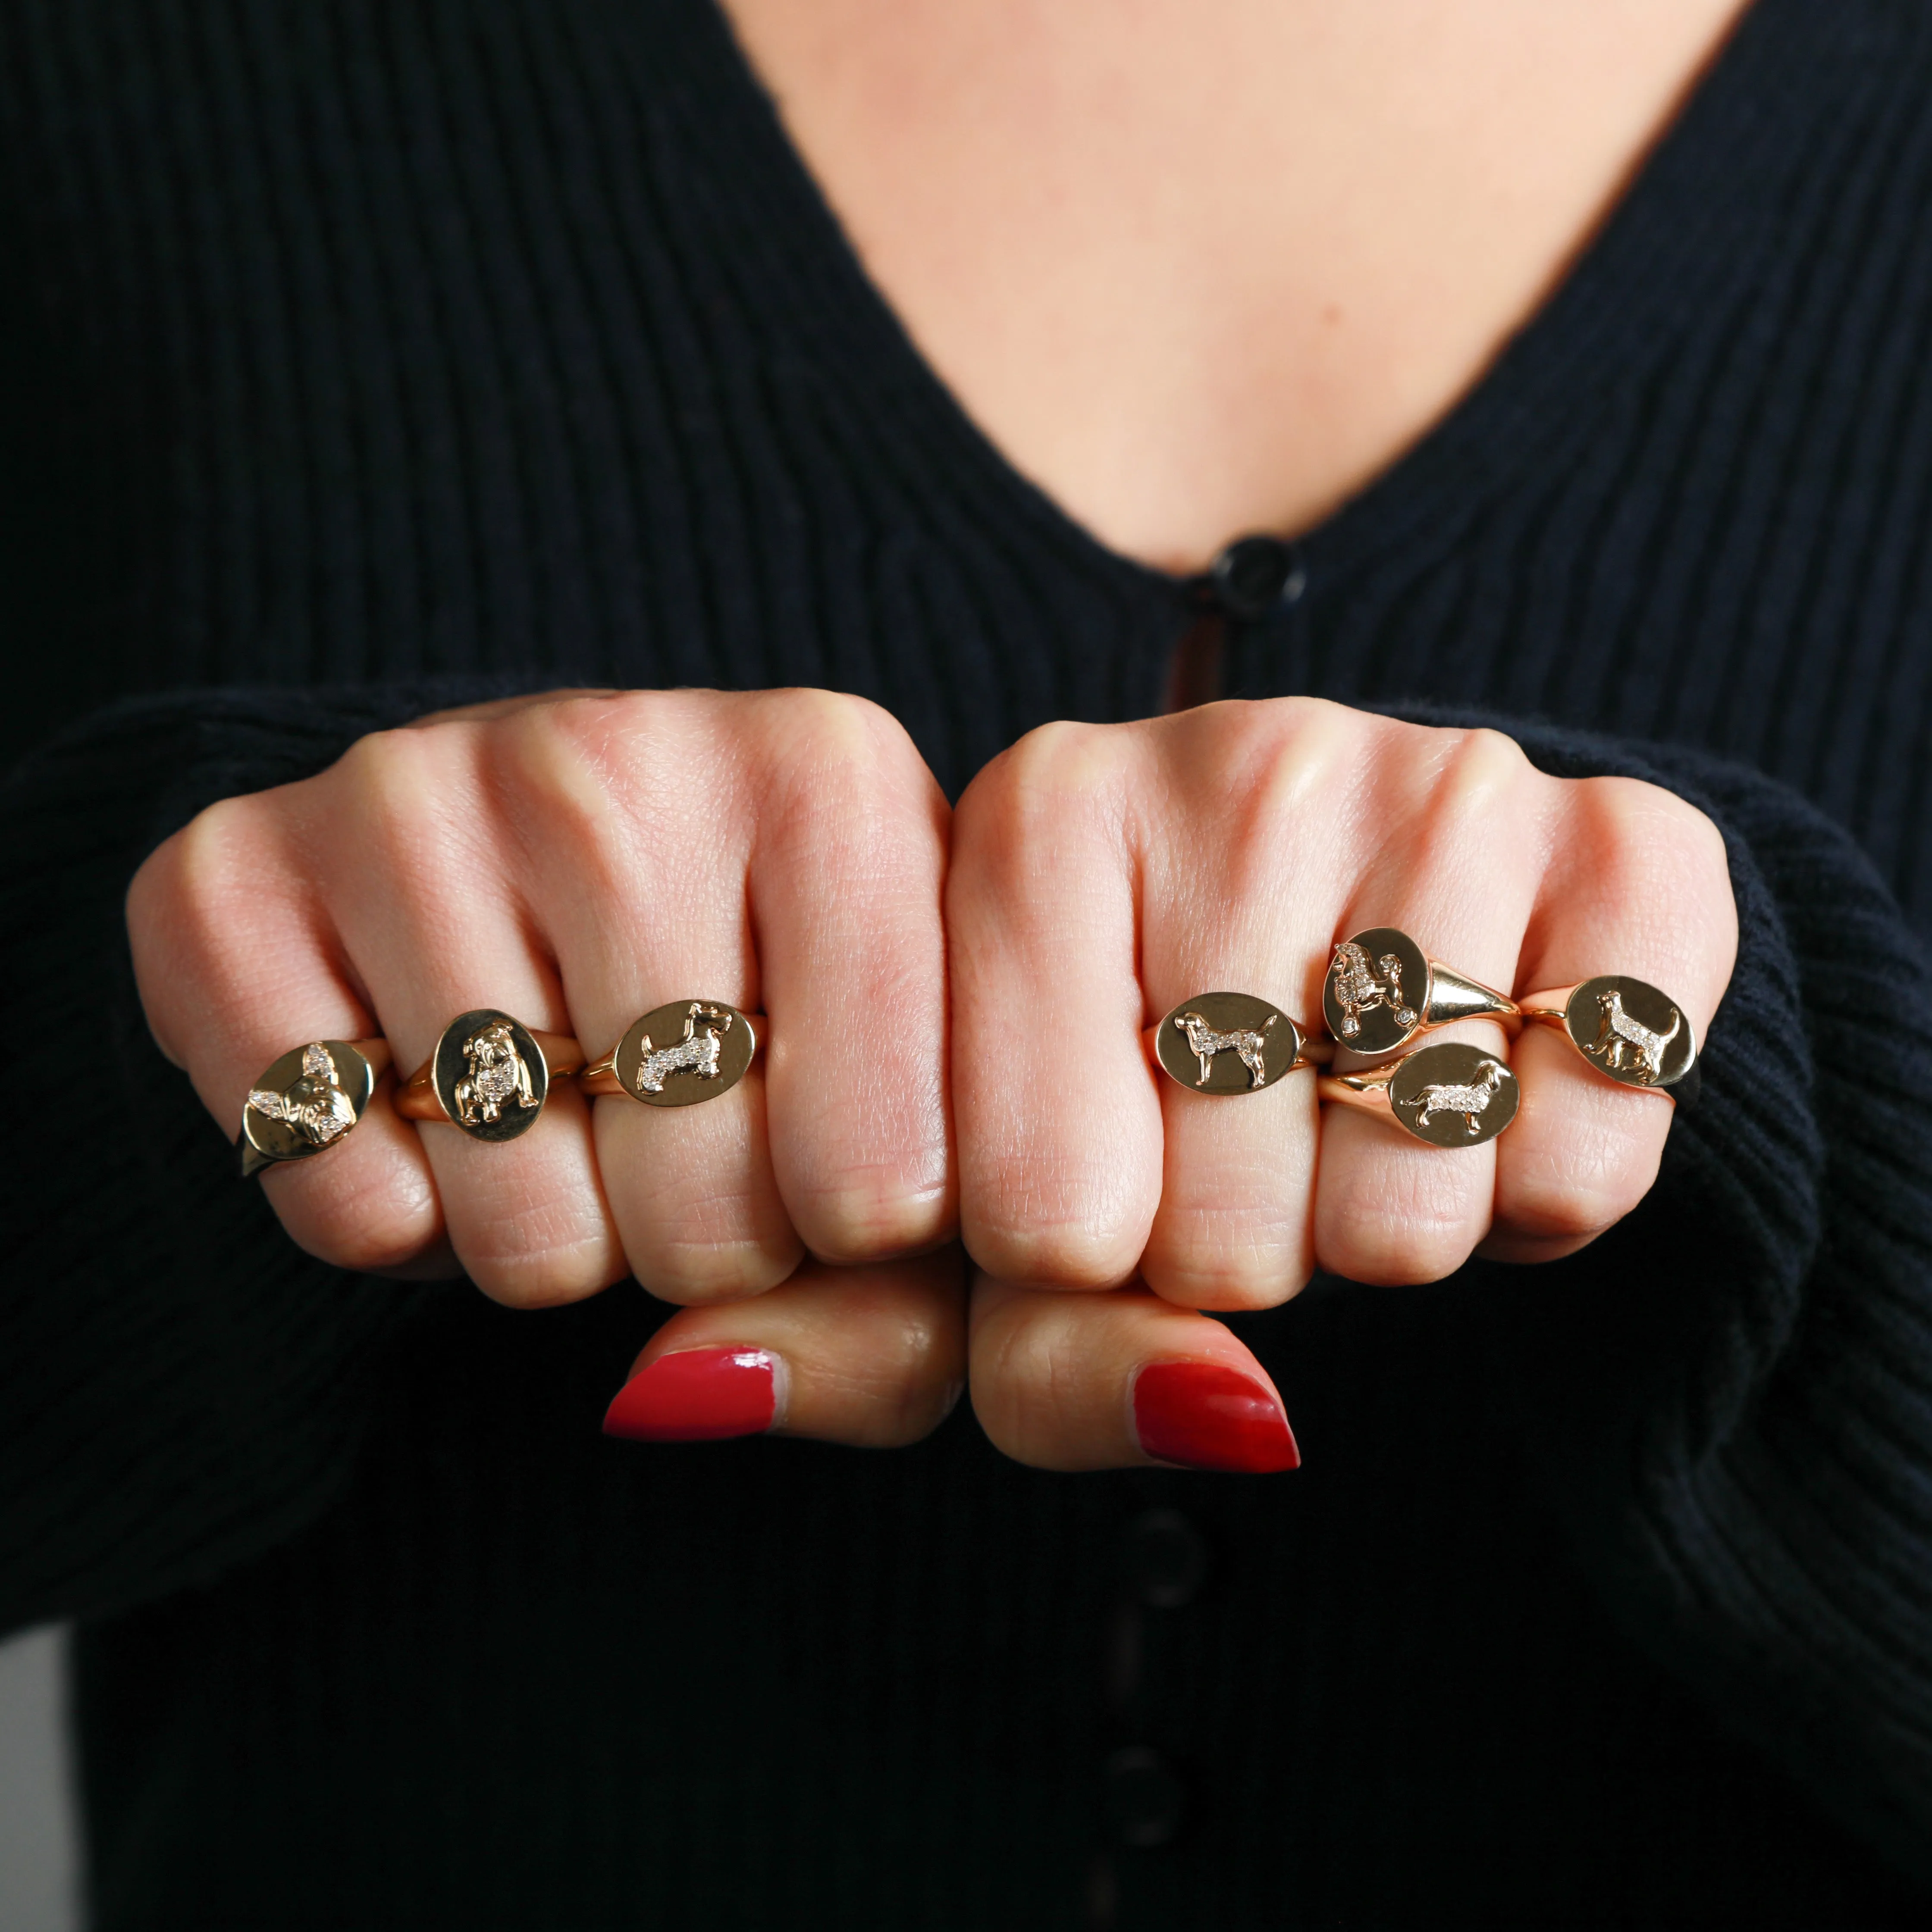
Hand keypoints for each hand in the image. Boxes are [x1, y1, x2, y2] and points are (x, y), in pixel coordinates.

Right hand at [128, 689, 963, 1447]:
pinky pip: (334, 1195)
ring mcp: (407, 793)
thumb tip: (700, 1386)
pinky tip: (430, 1110)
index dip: (855, 1241)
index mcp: (830, 777)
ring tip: (566, 1115)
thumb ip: (898, 1316)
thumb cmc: (765, 1017)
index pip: (882, 1177)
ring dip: (551, 1237)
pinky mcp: (227, 873)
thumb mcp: (905, 1137)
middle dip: (701, 1245)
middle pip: (700, 1210)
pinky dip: (390, 1220)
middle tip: (683, 1138)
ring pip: (518, 1222)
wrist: (552, 872)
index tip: (835, 1166)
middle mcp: (617, 750)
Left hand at [947, 698, 1736, 1470]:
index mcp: (1037, 822)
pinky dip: (1539, 1201)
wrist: (1363, 918)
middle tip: (1247, 1144)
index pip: (1033, 1219)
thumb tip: (1226, 1417)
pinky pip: (1585, 1170)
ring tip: (1355, 1119)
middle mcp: (1237, 765)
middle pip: (1219, 1238)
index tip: (1099, 1173)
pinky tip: (1488, 1096)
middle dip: (1235, 1255)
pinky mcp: (1626, 841)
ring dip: (1379, 1236)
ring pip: (1404, 1220)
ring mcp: (1442, 782)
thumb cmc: (1156, 1080)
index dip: (1078, 1268)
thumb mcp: (1028, 1221)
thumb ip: (1047, 1364)